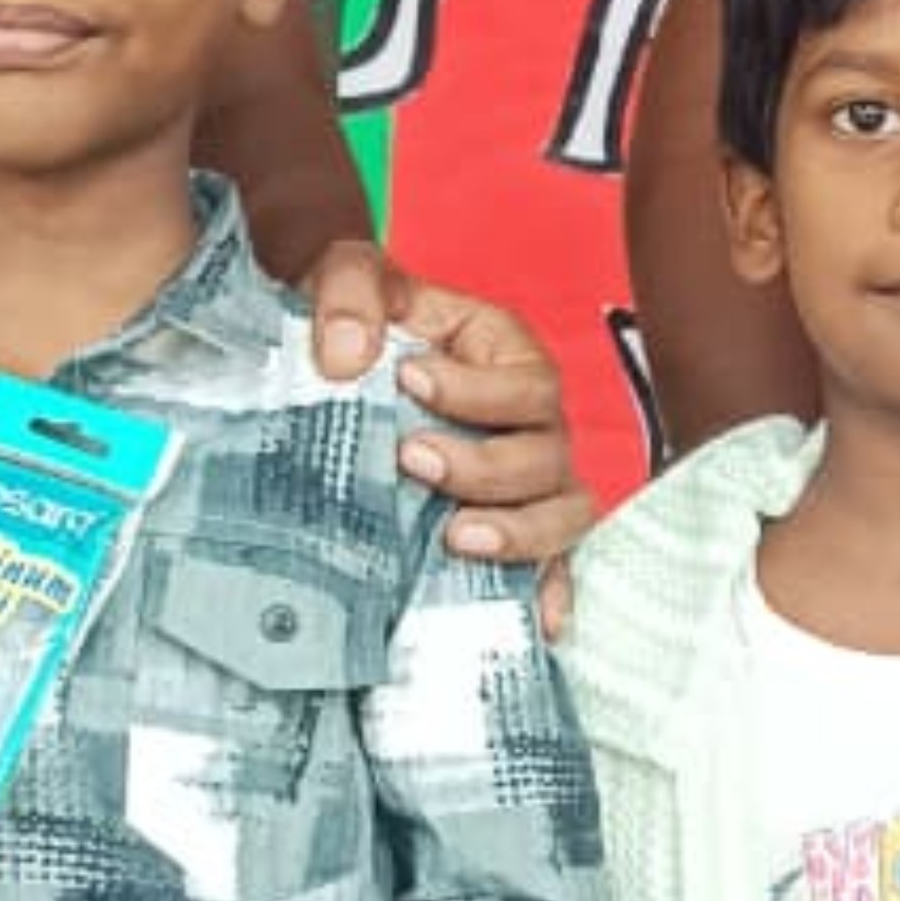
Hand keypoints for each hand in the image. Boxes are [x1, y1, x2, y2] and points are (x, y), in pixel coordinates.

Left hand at [299, 240, 593, 621]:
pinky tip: (540, 622)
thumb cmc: (359, 319)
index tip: (409, 379)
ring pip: (563, 510)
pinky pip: (555, 564)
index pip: (520, 376)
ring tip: (455, 537)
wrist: (336, 366)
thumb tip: (345, 358)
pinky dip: (551, 592)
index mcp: (504, 352)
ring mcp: (530, 479)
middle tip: (413, 459)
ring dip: (518, 531)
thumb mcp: (349, 278)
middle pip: (544, 451)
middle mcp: (531, 419)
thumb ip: (350, 295)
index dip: (474, 388)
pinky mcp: (515, 530)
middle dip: (483, 464)